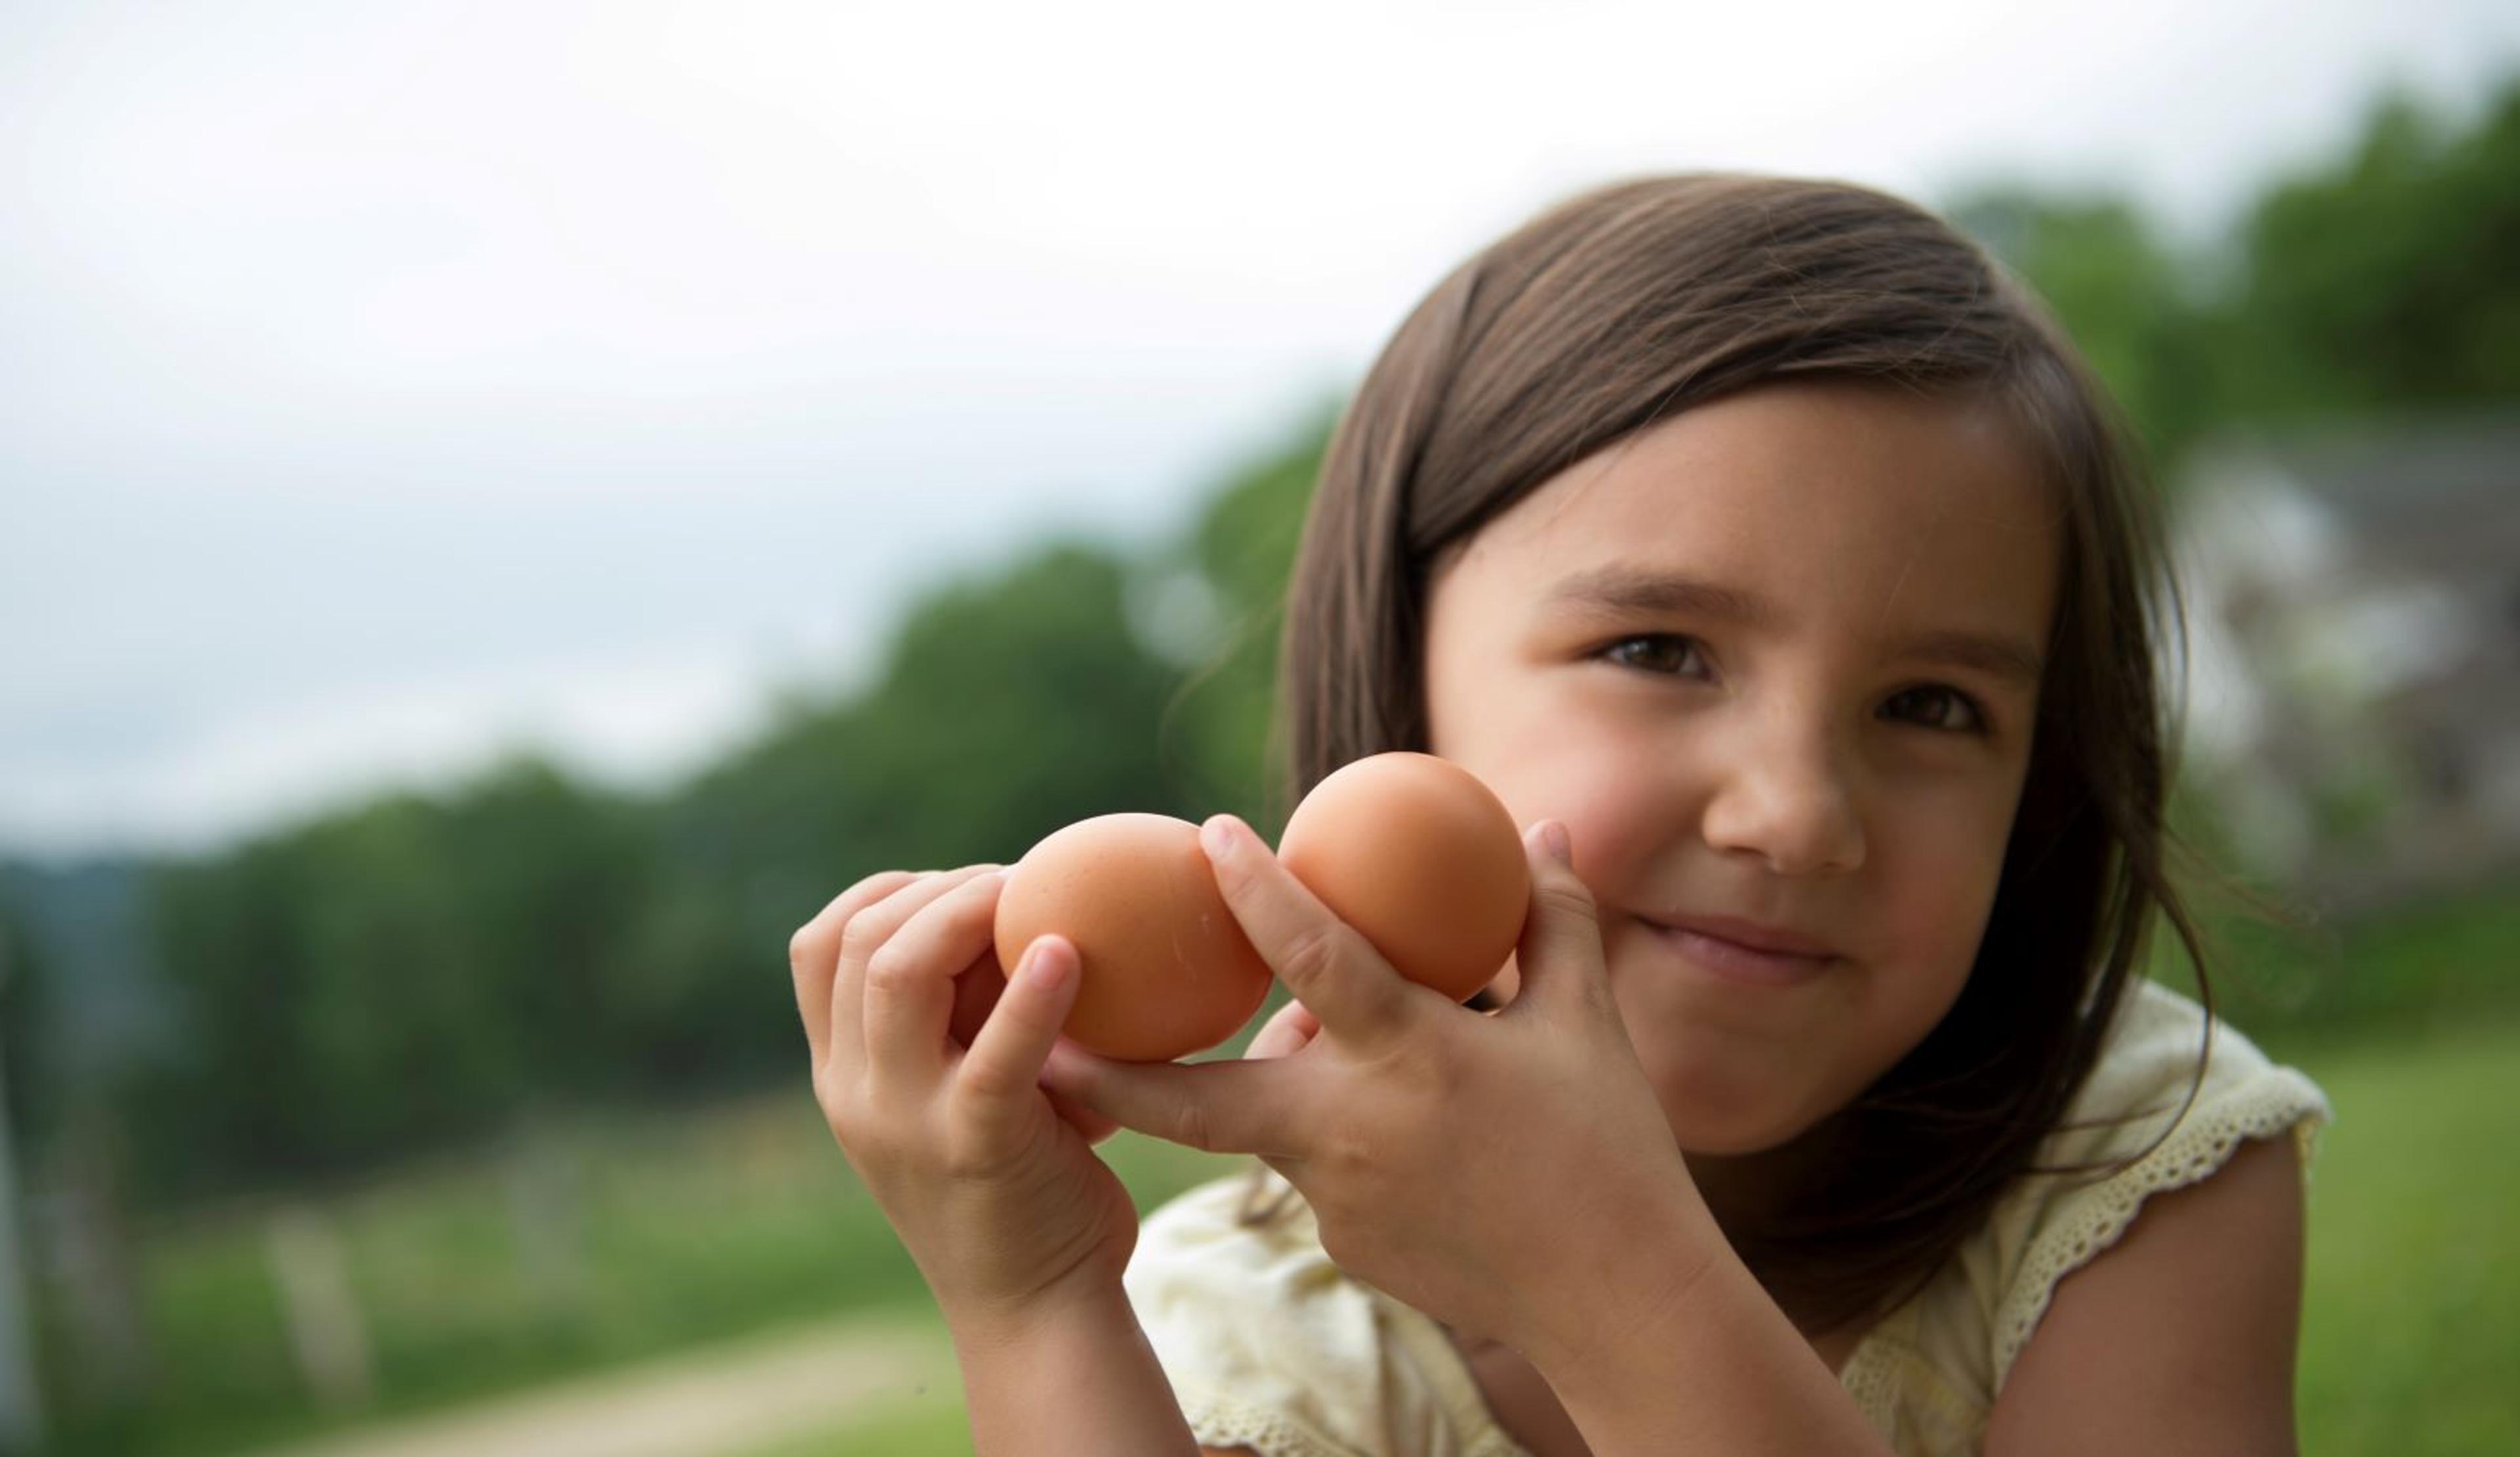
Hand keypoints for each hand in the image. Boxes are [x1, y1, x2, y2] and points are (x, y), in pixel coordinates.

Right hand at [790, 866, 1136, 1321]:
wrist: (1037, 1313)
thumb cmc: (1024, 1185)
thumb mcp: (961, 1095)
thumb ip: (968, 1020)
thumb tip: (1030, 912)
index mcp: (844, 1076)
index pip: (818, 945)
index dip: (885, 890)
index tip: (960, 882)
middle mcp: (856, 1093)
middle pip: (851, 941)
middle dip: (932, 886)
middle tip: (1017, 877)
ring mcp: (906, 1121)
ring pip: (894, 973)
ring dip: (967, 912)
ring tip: (1034, 895)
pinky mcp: (975, 1145)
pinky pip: (994, 1052)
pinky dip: (1030, 994)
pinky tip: (1067, 952)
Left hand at [1040, 817, 1722, 1365]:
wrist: (1616, 1299)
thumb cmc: (1611, 1149)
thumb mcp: (1588, 1025)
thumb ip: (1553, 920)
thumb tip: (1544, 826)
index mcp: (1412, 1056)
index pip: (1313, 959)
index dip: (1257, 890)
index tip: (1209, 833)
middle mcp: (1351, 1130)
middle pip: (1198, 1101)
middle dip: (1111, 1078)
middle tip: (1043, 1045)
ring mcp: (1337, 1199)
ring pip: (1269, 1124)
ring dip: (1274, 1080)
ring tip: (1310, 1042)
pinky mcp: (1344, 1246)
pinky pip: (1319, 1173)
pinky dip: (1338, 1139)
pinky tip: (1401, 1136)